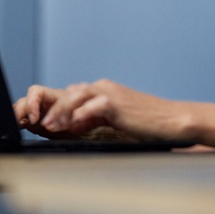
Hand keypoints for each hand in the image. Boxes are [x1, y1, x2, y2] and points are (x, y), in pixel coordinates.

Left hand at [14, 80, 191, 141]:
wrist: (172, 120)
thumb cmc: (147, 123)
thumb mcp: (116, 119)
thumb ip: (96, 118)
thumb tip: (75, 123)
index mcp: (105, 90)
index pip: (74, 94)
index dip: (58, 106)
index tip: (46, 121)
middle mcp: (106, 88)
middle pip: (72, 92)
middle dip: (55, 108)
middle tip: (42, 123)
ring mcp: (112, 94)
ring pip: (78, 95)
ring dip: (62, 111)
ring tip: (52, 125)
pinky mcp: (119, 105)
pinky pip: (95, 106)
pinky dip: (82, 114)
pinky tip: (73, 125)